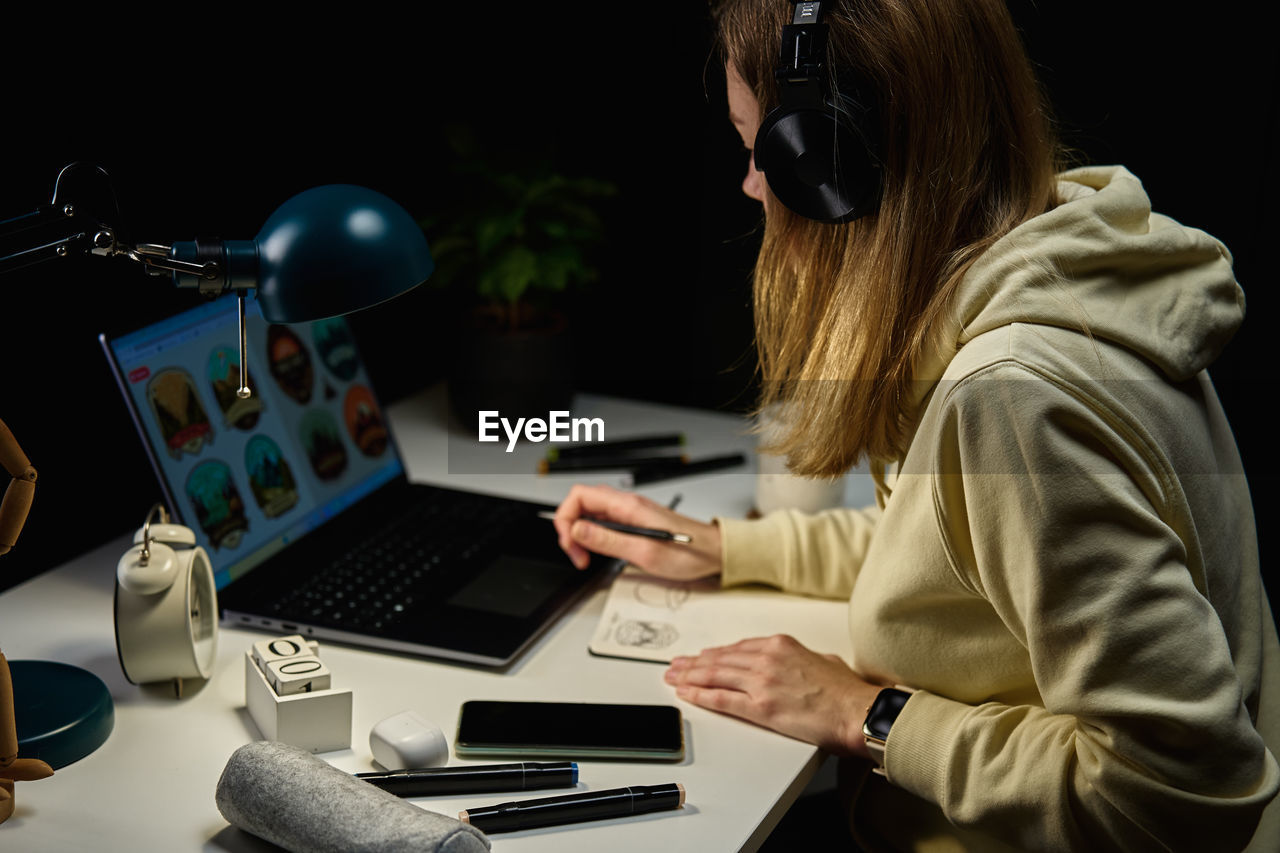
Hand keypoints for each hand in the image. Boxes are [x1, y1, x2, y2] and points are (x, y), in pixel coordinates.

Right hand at [551, 484, 721, 580]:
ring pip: (591, 513)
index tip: (571, 544)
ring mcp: (630, 512)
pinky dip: (596, 537)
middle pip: (582, 503)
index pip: (580, 496)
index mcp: (627, 506)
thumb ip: (609, 540)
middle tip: (578, 555)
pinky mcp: (634, 522)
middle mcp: (627, 504)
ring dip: (582, 535)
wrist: (714, 552)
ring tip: (587, 556)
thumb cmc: (688, 552)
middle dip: (571, 529)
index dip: (566, 519)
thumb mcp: (645, 553)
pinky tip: (601, 552)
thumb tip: (578, 530)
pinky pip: (605, 522)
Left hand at [663, 634, 879, 758]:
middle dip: (695, 663)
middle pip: (721, 659)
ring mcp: (761, 682)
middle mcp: (767, 659)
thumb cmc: (846, 691)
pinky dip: (700, 695)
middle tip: (677, 665)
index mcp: (781, 645)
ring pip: (715, 676)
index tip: (703, 656)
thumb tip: (799, 663)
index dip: (716, 653)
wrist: (856, 712)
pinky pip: (721, 699)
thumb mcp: (823, 660)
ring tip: (674, 677)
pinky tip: (687, 693)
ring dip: (690, 676)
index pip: (738, 648)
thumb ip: (802, 658)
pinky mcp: (760, 707)